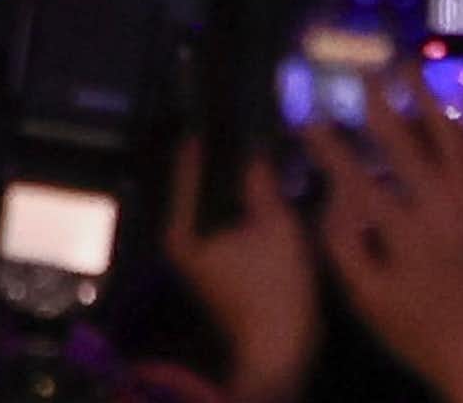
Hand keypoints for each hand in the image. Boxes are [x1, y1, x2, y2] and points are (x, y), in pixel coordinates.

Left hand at [163, 140, 318, 402]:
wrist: (278, 349)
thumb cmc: (272, 286)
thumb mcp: (275, 223)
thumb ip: (261, 182)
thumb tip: (253, 150)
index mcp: (185, 231)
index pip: (187, 172)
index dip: (202, 142)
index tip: (210, 114)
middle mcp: (184, 244)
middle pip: (203, 189)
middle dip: (225, 162)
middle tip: (245, 127)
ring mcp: (200, 259)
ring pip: (218, 207)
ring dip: (238, 186)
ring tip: (261, 153)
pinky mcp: (219, 269)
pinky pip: (229, 224)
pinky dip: (244, 208)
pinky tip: (268, 192)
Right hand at [307, 87, 462, 402]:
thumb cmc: (424, 332)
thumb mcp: (370, 300)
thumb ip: (346, 247)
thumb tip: (333, 197)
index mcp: (404, 231)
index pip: (356, 174)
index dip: (329, 143)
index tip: (310, 115)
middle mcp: (441, 205)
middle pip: (403, 139)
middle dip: (378, 99)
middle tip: (363, 68)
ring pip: (449, 133)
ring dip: (427, 95)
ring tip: (410, 63)